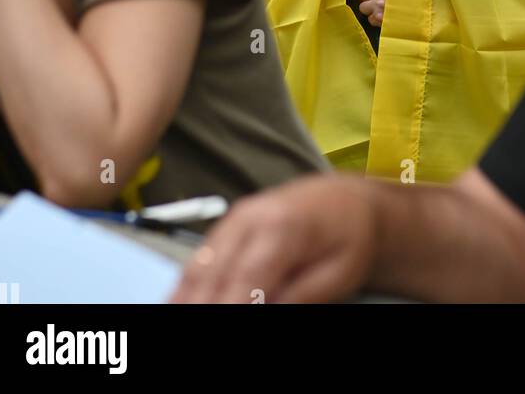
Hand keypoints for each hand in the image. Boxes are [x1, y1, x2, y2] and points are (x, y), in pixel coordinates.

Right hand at [169, 174, 376, 303]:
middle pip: (214, 271)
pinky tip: (178, 302)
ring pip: (199, 264)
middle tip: (194, 323)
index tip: (223, 322)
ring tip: (176, 315)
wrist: (347, 201)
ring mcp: (235, 219)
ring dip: (185, 296)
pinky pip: (199, 257)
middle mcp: (251, 217)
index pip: (247, 277)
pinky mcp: (228, 227)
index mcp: (282, 226)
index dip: (230, 306)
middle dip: (202, 304)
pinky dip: (186, 284)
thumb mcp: (338, 272)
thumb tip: (266, 310)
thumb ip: (301, 295)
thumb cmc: (347, 236)